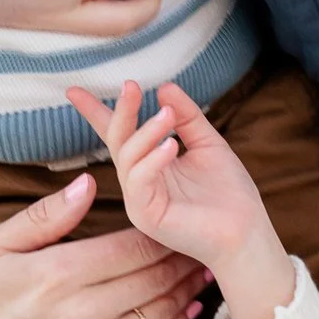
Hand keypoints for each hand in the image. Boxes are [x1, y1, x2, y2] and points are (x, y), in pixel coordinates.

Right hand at [0, 172, 204, 318]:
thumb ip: (43, 217)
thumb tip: (89, 183)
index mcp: (56, 275)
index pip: (132, 245)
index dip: (163, 231)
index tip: (178, 218)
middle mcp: (82, 314)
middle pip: (153, 276)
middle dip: (183, 256)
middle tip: (203, 241)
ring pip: (161, 312)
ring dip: (187, 290)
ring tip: (204, 271)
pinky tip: (187, 309)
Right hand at [66, 79, 293, 318]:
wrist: (246, 233)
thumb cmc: (230, 194)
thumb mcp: (208, 144)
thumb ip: (187, 117)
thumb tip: (164, 86)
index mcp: (150, 165)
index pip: (118, 134)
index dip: (96, 111)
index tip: (73, 90)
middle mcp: (139, 182)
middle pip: (117, 141)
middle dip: (120, 111)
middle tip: (131, 85)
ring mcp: (139, 200)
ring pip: (127, 157)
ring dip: (146, 131)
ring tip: (168, 115)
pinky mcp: (146, 216)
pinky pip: (139, 180)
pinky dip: (153, 159)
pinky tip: (172, 145)